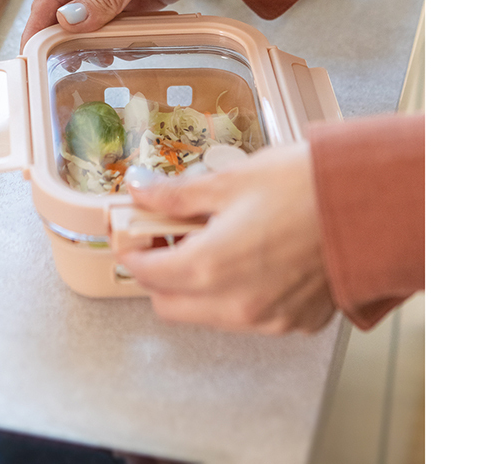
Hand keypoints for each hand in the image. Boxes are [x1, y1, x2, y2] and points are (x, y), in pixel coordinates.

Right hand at [20, 0, 244, 46]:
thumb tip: (68, 22)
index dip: (38, 26)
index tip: (29, 57)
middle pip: (69, 10)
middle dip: (67, 38)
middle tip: (66, 69)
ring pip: (94, 20)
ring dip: (95, 40)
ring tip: (98, 63)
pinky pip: (122, 22)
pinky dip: (120, 38)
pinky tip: (123, 53)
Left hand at [118, 142, 335, 333]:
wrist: (368, 205)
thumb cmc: (305, 187)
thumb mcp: (230, 180)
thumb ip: (178, 195)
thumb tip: (142, 192)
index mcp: (210, 265)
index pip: (147, 274)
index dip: (135, 251)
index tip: (136, 234)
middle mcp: (235, 304)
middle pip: (170, 306)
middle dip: (161, 275)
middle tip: (171, 238)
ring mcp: (267, 320)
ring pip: (207, 316)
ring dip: (198, 288)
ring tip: (215, 242)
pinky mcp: (295, 323)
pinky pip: (249, 318)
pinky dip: (239, 295)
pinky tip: (253, 259)